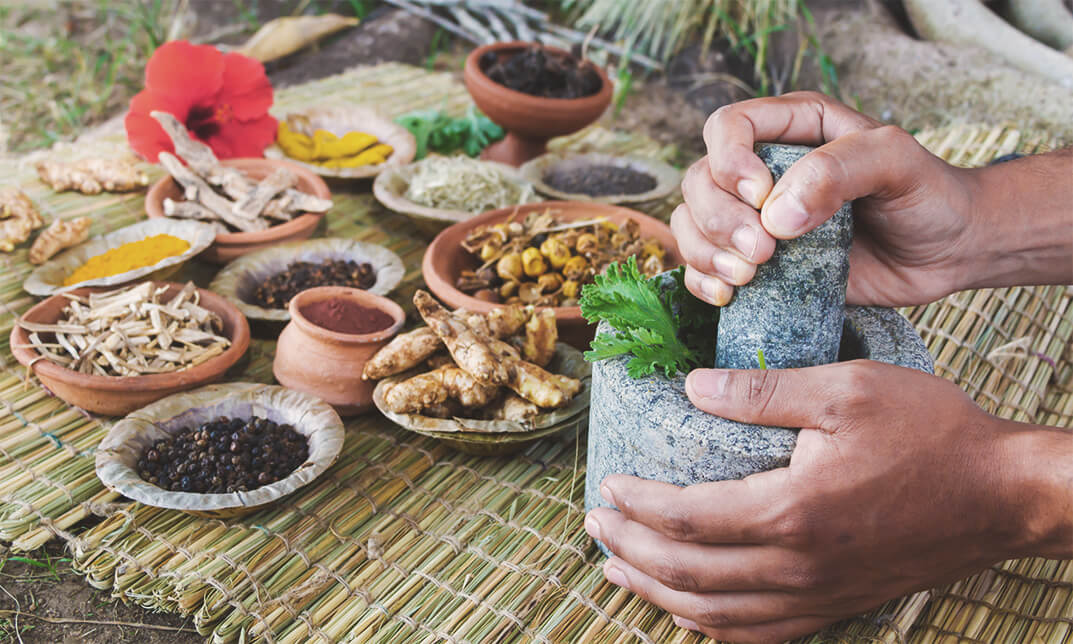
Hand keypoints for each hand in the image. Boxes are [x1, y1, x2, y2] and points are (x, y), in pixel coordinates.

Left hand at [584, 361, 1068, 642]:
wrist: (1002, 494)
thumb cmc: (930, 433)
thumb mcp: (845, 389)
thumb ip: (762, 391)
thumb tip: (691, 387)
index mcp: (792, 510)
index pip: (688, 518)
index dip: (638, 504)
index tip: (609, 483)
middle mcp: (798, 566)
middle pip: (688, 573)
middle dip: (630, 551)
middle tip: (596, 525)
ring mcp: (817, 595)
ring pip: (714, 614)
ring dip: (657, 593)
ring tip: (617, 570)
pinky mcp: (836, 605)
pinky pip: (758, 633)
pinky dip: (711, 626)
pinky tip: (688, 612)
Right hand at [674, 91, 978, 307]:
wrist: (950, 250)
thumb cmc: (928, 194)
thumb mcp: (896, 162)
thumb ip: (837, 171)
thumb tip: (775, 215)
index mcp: (793, 128)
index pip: (727, 126)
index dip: (729, 160)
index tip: (761, 198)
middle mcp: (763, 170)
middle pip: (700, 181)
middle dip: (719, 220)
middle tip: (762, 253)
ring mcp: (755, 219)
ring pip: (692, 224)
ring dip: (705, 253)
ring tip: (747, 277)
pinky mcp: (757, 263)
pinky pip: (702, 268)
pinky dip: (702, 282)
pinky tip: (728, 296)